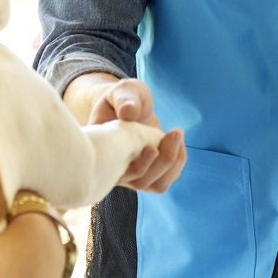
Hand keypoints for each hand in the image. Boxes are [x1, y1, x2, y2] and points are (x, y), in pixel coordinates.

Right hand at [71, 75, 185, 192]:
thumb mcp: (121, 92)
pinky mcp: (144, 177)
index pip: (116, 171)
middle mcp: (112, 171)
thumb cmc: (123, 98)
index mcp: (99, 151)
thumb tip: (128, 113)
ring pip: (154, 185)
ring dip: (173, 163)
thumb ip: (124, 99)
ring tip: (177, 135)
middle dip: (163, 160)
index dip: (139, 164)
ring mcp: (129, 176)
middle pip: (140, 181)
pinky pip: (162, 182)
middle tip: (176, 132)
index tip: (153, 147)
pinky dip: (176, 164)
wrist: (128, 109)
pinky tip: (178, 142)